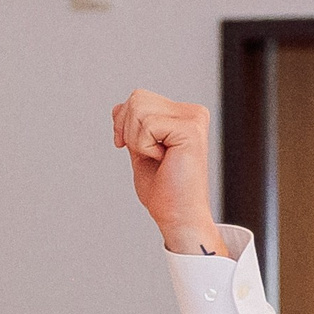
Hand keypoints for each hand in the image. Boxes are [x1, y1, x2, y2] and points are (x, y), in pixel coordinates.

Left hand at [111, 88, 222, 254]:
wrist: (178, 215)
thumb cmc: (163, 189)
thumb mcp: (139, 150)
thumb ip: (133, 127)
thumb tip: (120, 106)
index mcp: (182, 114)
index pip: (138, 98)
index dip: (123, 123)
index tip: (133, 148)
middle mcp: (192, 112)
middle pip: (136, 98)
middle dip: (128, 130)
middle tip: (149, 155)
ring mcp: (193, 118)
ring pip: (138, 108)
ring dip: (137, 140)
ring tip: (158, 158)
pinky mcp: (190, 129)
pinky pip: (146, 125)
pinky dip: (144, 147)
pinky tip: (164, 160)